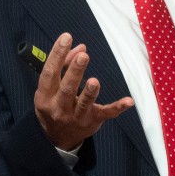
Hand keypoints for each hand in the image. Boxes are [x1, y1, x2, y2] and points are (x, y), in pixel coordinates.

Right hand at [34, 32, 133, 150]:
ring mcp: (76, 116)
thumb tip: (80, 47)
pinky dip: (118, 107)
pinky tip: (129, 101)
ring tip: (94, 81)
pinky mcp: (93, 121)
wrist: (57, 138)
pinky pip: (107, 114)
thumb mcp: (51, 87)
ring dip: (90, 93)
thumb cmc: (54, 104)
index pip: (49, 73)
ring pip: (84, 104)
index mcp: (45, 96)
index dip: (57, 54)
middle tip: (84, 56)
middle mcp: (59, 108)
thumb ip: (64, 65)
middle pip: (67, 90)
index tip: (66, 37)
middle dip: (75, 72)